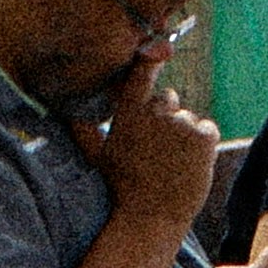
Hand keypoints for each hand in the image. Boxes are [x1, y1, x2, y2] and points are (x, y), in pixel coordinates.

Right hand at [93, 57, 222, 237]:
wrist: (149, 218)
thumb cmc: (120, 188)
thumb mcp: (95, 156)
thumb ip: (81, 130)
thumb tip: (60, 112)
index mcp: (128, 114)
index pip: (140, 74)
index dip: (150, 58)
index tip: (158, 48)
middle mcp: (155, 113)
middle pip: (168, 98)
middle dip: (165, 117)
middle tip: (155, 150)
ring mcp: (181, 123)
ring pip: (188, 117)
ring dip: (183, 135)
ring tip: (169, 163)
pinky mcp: (204, 136)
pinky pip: (207, 129)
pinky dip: (203, 144)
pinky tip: (188, 164)